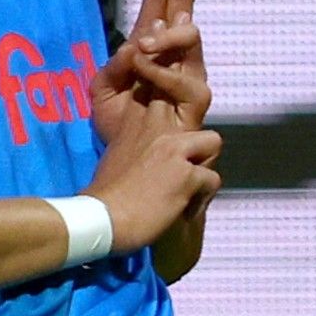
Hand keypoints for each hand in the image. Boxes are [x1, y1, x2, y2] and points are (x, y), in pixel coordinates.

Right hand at [83, 121, 222, 251]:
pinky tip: (184, 211)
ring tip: (189, 189)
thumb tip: (152, 151)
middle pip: (195, 113)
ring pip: (213, 142)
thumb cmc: (105, 193)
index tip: (173, 144)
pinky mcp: (187, 174)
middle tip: (186, 168)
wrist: (101, 217)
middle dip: (195, 139)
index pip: (167, 97)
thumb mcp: (118, 152)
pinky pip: (213, 179)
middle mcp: (159, 128)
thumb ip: (139, 142)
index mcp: (138, 121)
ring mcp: (174, 149)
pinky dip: (201, 199)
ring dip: (204, 165)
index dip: (176, 119)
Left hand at [90, 0, 211, 144]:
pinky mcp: (194, 101)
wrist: (130, 164)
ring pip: (192, 35)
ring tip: (145, 42)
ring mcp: (186, 75)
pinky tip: (146, 69)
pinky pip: (189, 79)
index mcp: (149, 44)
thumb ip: (114, 66)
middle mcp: (173, 55)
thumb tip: (136, 45)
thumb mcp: (102, 90)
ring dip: (168, 33)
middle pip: (184, 4)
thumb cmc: (120, 125)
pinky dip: (163, 71)